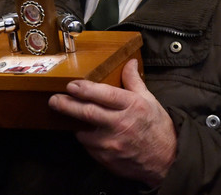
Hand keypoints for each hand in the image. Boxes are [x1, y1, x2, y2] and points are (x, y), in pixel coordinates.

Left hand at [48, 59, 175, 187]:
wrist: (166, 158)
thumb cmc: (156, 126)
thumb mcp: (148, 99)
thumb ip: (133, 80)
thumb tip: (130, 62)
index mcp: (131, 106)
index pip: (104, 94)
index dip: (85, 89)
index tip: (71, 85)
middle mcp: (120, 124)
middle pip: (87, 113)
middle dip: (67, 105)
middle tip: (54, 99)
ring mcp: (112, 144)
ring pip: (84, 131)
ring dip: (76, 123)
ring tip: (70, 115)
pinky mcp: (106, 159)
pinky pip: (88, 146)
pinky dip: (86, 138)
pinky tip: (87, 132)